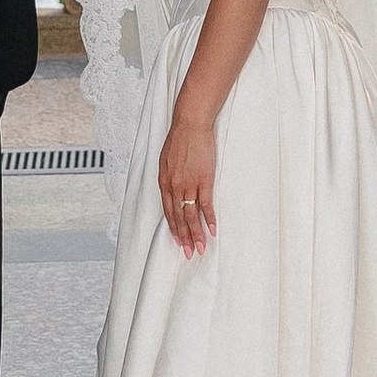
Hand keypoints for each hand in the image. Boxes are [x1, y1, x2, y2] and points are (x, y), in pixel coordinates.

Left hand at [158, 95, 217, 257]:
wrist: (190, 123)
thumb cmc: (180, 138)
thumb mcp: (167, 159)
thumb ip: (170, 175)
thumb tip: (173, 186)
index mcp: (164, 182)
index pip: (168, 211)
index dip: (174, 228)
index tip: (178, 240)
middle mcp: (174, 186)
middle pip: (179, 218)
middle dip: (184, 237)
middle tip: (189, 253)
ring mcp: (189, 184)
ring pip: (191, 215)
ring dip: (196, 234)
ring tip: (201, 248)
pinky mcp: (203, 180)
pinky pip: (205, 205)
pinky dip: (209, 219)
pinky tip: (212, 230)